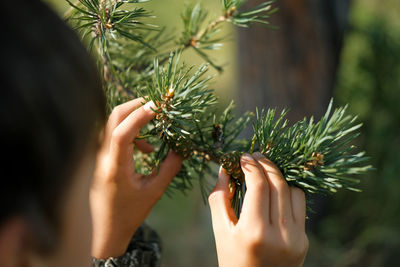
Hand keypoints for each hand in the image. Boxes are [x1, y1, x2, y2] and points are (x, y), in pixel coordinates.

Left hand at [90, 98, 182, 257]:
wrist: (107, 230)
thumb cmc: (130, 214)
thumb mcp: (154, 192)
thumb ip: (169, 168)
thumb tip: (181, 148)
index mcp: (115, 167)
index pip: (122, 133)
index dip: (139, 116)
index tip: (158, 107)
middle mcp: (102, 158)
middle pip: (112, 119)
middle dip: (134, 106)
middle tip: (156, 105)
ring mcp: (98, 156)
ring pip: (112, 124)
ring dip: (133, 120)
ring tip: (153, 133)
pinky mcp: (100, 158)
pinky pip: (113, 134)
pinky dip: (130, 133)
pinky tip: (145, 149)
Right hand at [209, 153, 307, 266]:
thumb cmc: (232, 260)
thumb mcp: (220, 231)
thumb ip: (220, 198)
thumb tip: (224, 168)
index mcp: (254, 232)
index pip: (258, 186)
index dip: (251, 166)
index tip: (243, 157)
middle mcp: (279, 235)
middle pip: (277, 184)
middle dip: (266, 164)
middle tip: (255, 156)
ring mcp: (295, 238)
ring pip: (293, 191)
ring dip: (278, 177)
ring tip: (265, 172)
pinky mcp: (304, 240)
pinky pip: (300, 205)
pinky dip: (288, 192)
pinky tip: (276, 190)